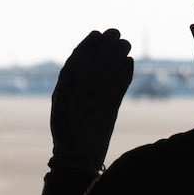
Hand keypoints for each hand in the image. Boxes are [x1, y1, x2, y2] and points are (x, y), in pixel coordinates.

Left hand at [50, 29, 134, 173]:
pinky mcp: (109, 109)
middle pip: (95, 64)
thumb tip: (72, 70)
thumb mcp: (64, 114)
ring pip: (108, 74)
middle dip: (104, 48)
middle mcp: (82, 91)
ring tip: (126, 44)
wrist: (79, 160)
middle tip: (116, 33)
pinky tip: (130, 63)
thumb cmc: (67, 138)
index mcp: (67, 88)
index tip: (97, 34)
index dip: (87, 46)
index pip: (77, 62)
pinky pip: (118, 89)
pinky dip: (123, 76)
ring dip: (116, 59)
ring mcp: (97, 99)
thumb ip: (68, 91)